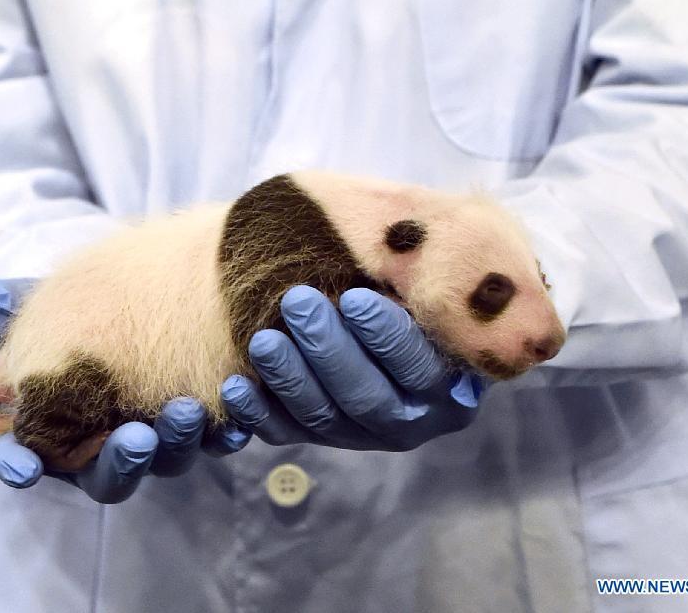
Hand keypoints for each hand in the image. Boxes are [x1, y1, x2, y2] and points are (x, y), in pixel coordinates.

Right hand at [0, 278, 250, 503]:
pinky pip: (218, 441)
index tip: (22, 467)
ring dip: (177, 441)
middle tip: (136, 438)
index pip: (27, 459)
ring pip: (168, 459)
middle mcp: (105, 447)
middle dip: (121, 459)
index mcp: (53, 428)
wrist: (148, 296)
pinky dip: (228, 432)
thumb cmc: (79, 308)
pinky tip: (237, 423)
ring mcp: (158, 442)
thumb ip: (9, 305)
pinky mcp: (205, 429)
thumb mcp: (42, 303)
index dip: (20, 464)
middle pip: (109, 474)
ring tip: (189, 411)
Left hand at [221, 285, 483, 450]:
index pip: (418, 368)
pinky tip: (236, 386)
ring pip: (323, 418)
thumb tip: (397, 250)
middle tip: (297, 302)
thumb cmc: (413, 295)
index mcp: (451, 388)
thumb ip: (418, 280)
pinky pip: (286, 433)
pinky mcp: (320, 438)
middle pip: (366, 398)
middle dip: (328, 350)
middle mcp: (411, 422)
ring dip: (290, 378)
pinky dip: (258, 413)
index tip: (353, 298)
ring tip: (263, 340)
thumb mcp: (428, 287)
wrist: (390, 326)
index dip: (386, 336)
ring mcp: (362, 437)